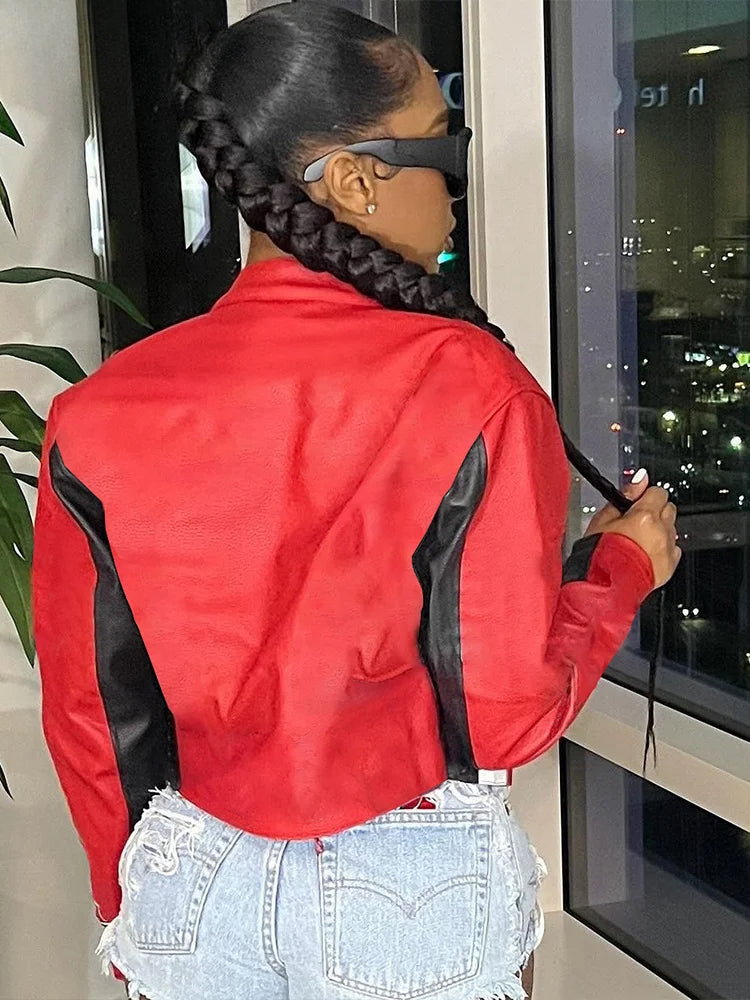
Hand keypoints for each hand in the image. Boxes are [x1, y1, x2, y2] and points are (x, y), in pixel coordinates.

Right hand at [585, 469, 681, 590]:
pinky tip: (646, 554)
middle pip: (668, 509)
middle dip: (655, 512)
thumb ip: (626, 496)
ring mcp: (667, 549)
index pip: (658, 492)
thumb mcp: (602, 519)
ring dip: (660, 531)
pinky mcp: (670, 566)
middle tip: (636, 522)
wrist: (603, 587)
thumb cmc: (598, 556)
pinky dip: (664, 549)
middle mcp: (661, 531)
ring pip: (672, 529)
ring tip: (638, 542)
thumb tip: (640, 479)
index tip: (637, 503)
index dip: (647, 497)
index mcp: (644, 516)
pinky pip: (675, 549)